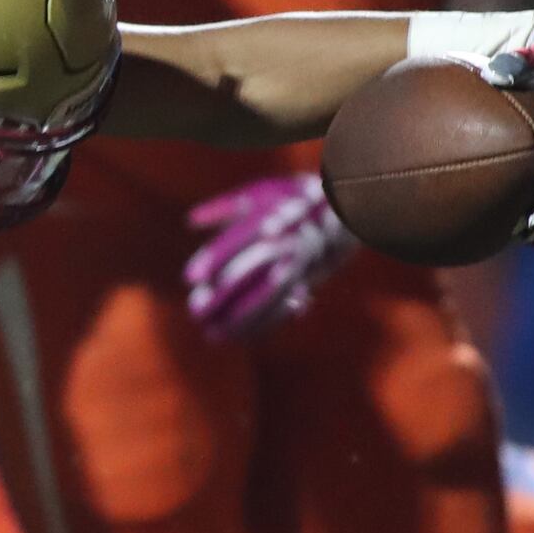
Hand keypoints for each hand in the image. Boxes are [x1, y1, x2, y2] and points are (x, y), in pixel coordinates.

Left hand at [181, 174, 349, 341]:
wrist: (345, 210)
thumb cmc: (291, 198)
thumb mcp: (260, 193)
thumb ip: (224, 207)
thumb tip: (190, 222)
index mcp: (274, 214)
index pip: (238, 238)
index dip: (213, 258)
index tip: (188, 278)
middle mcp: (289, 239)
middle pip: (254, 271)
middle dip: (223, 296)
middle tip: (195, 313)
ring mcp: (303, 263)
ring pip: (271, 297)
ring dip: (241, 319)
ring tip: (213, 336)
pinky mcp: (311, 280)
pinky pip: (286, 307)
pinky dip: (263, 324)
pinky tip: (240, 339)